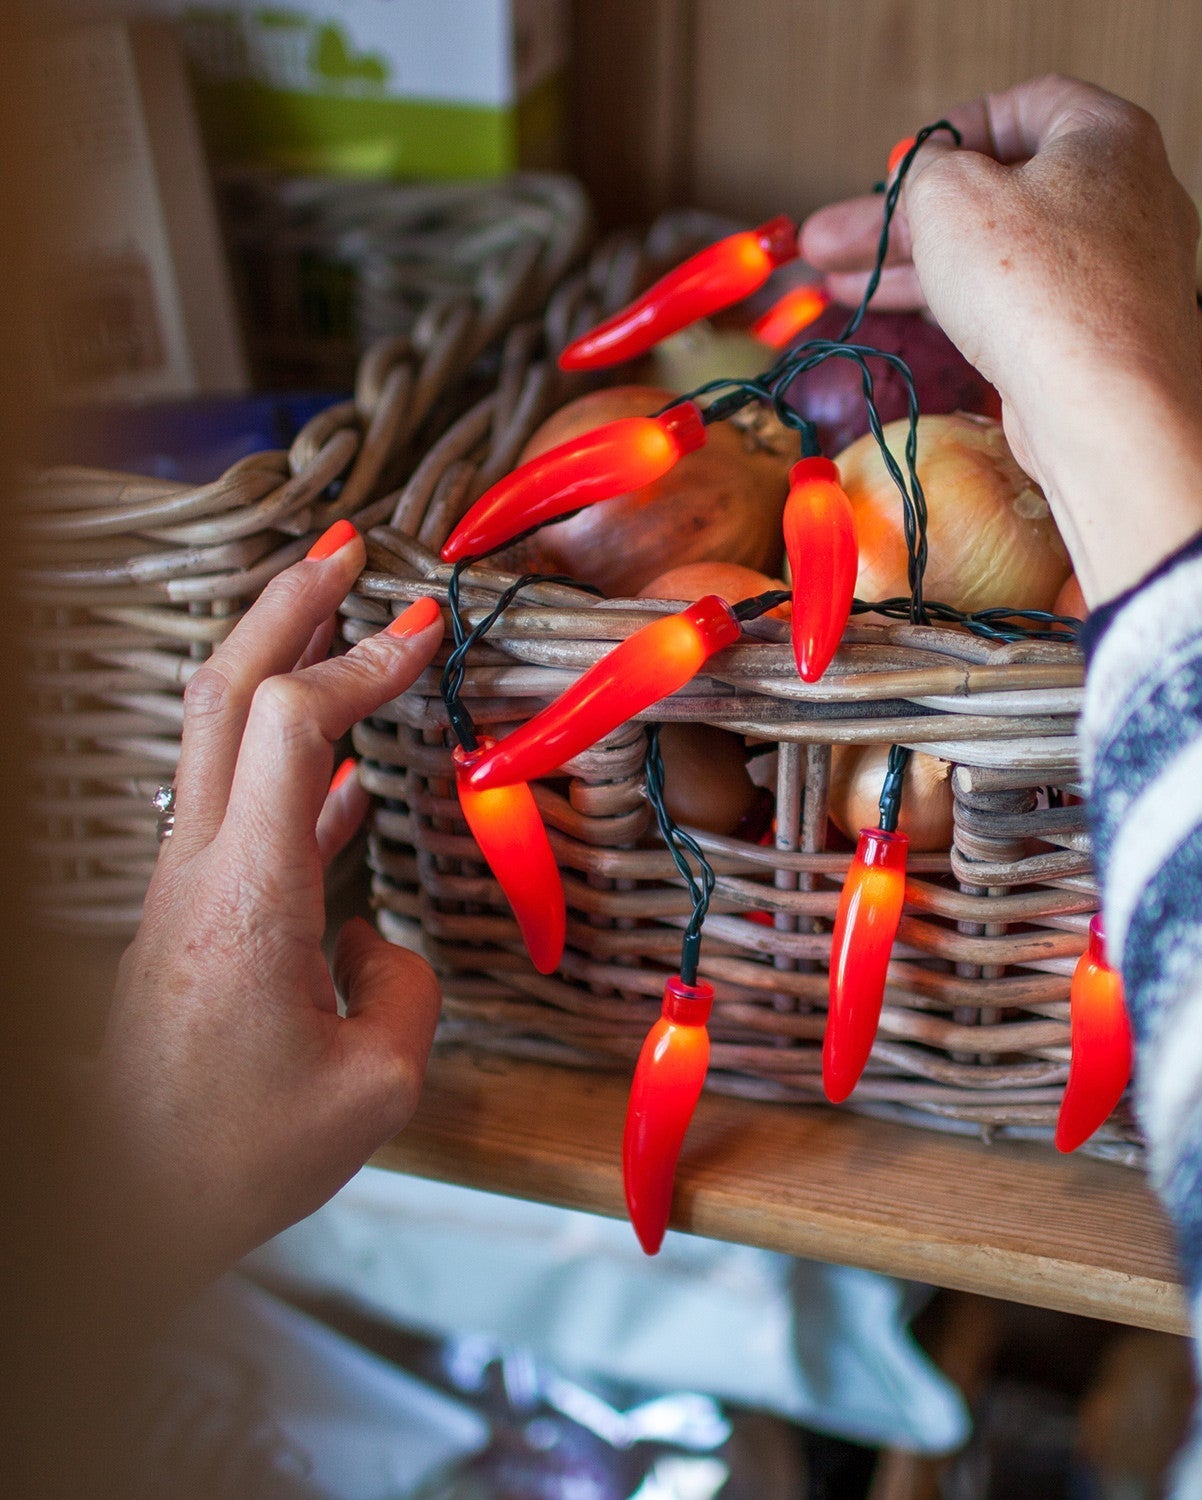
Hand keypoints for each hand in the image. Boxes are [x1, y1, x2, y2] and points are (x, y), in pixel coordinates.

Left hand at [101, 521, 443, 1290]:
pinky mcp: (191, 917)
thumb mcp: (372, 1085)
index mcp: (248, 896)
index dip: (361, 662)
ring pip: (218, 738)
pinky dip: (292, 764)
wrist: (122, 1208)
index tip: (425, 632)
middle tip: (346, 551)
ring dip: (277, 665)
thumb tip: (371, 945)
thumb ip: (399, 986)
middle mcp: (202, 870)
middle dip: (286, 606)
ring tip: (339, 627)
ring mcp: (188, 888)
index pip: (293, 727)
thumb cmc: (235, 1156)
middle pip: (224, 694)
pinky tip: (345, 776)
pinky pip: (241, 808)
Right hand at [801, 76, 1201, 602]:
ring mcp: (1119, 274)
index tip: (901, 170)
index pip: (1024, 106)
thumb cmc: (1031, 284)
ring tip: (833, 285)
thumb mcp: (950, 196)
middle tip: (831, 240)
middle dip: (905, 219)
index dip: (951, 133)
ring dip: (917, 266)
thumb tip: (925, 175)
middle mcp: (1128, 198)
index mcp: (1109, 136)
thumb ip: (925, 171)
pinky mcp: (1100, 337)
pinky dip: (962, 303)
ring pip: (1003, 255)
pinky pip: (1022, 303)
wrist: (1103, 412)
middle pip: (1000, 192)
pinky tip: (897, 315)